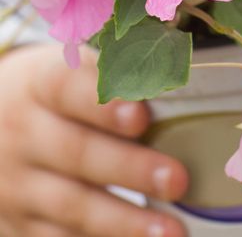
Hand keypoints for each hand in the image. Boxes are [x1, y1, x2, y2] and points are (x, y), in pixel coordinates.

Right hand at [0, 44, 188, 236]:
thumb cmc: (49, 94)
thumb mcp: (67, 68)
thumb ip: (114, 70)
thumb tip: (174, 67)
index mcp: (39, 85)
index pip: (68, 89)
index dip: (105, 105)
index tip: (142, 116)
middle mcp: (24, 135)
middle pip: (77, 153)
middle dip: (130, 169)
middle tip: (176, 180)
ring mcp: (18, 186)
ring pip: (71, 207)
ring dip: (123, 222)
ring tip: (169, 232)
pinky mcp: (19, 225)